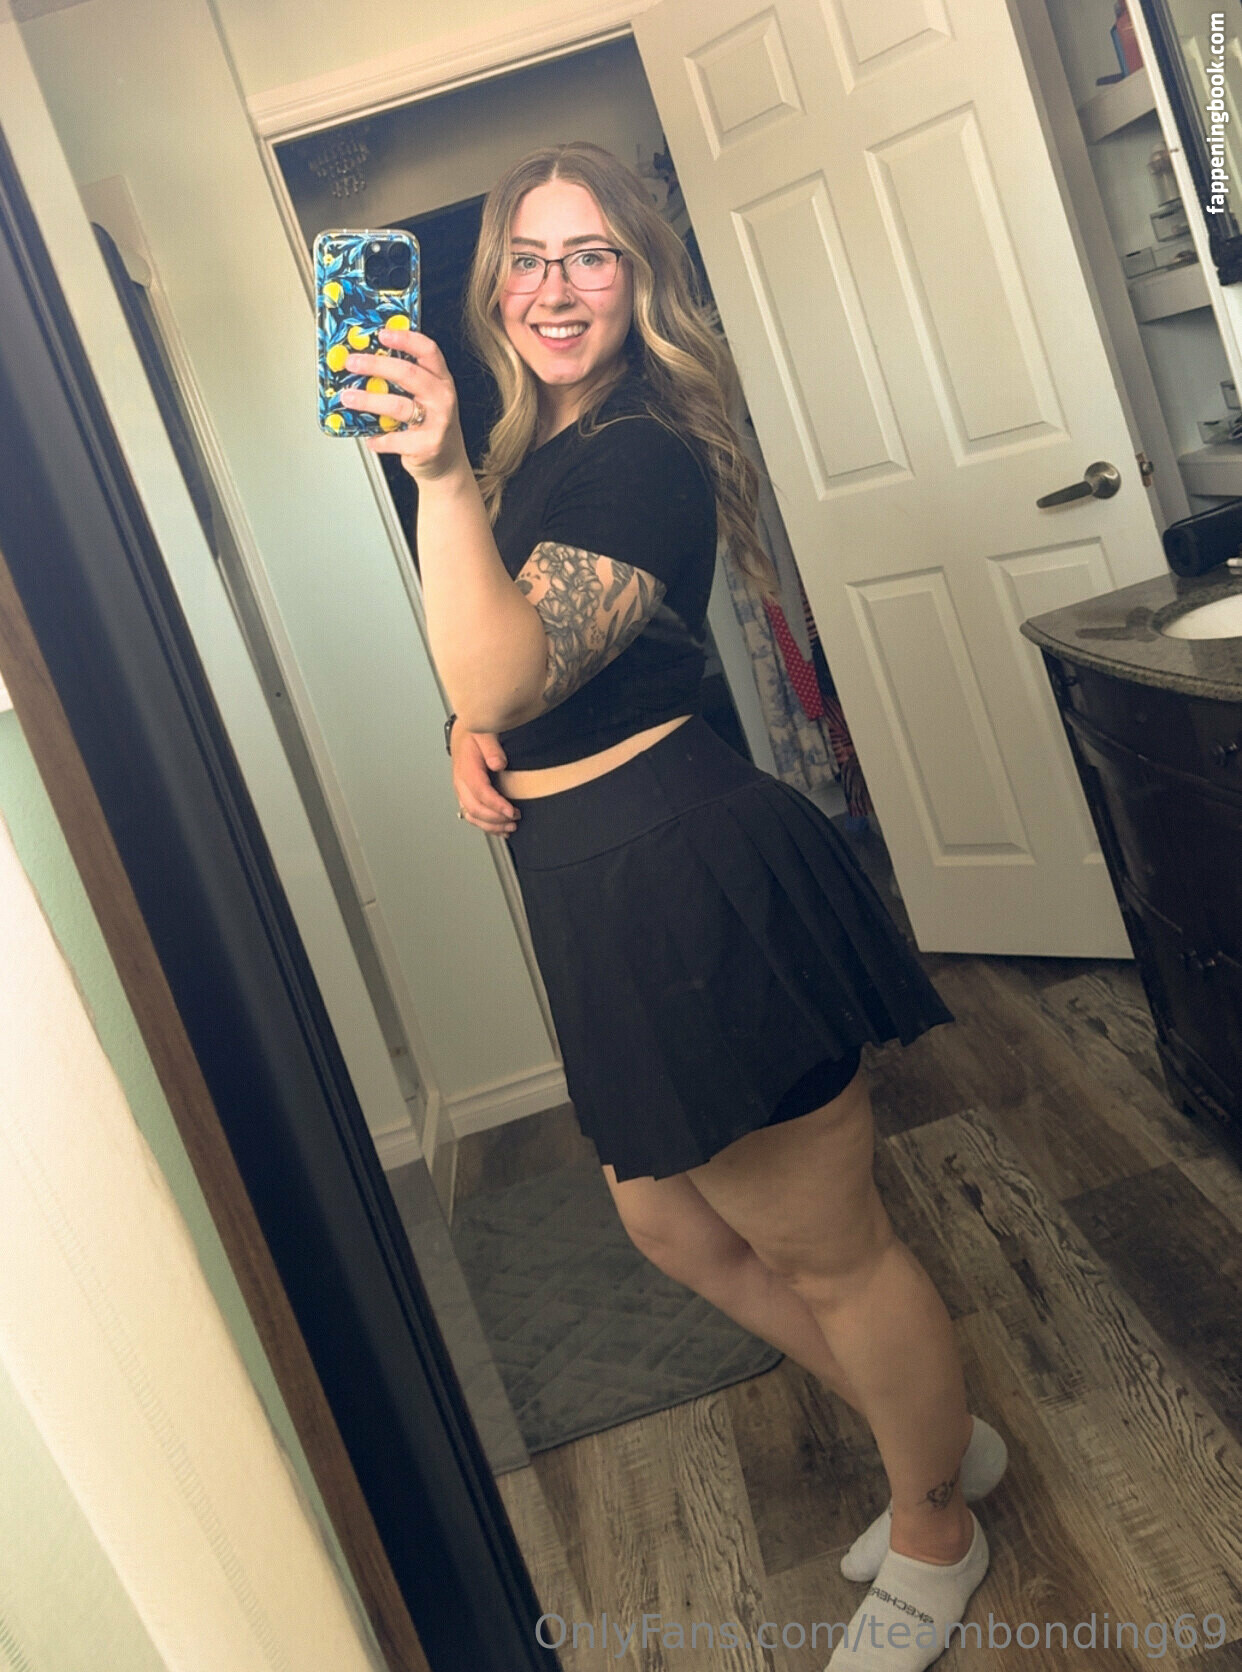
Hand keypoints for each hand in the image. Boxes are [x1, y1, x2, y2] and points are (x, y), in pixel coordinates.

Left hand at [341, 329, 468, 482]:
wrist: (447, 463)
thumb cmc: (431, 425)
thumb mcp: (427, 397)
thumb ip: (407, 380)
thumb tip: (366, 362)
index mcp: (442, 380)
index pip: (428, 351)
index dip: (405, 339)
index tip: (382, 334)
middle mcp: (442, 398)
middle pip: (408, 374)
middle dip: (376, 365)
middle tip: (352, 363)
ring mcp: (437, 423)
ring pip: (397, 406)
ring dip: (368, 400)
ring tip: (347, 397)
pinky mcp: (427, 446)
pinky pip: (394, 439)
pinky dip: (377, 438)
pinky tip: (369, 437)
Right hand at [452, 727, 519, 834]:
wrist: (463, 735)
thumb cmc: (474, 735)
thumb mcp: (484, 733)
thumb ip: (492, 748)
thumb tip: (498, 764)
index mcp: (466, 769)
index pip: (480, 791)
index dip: (496, 804)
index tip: (511, 811)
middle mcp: (461, 783)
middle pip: (475, 808)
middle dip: (496, 818)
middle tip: (515, 819)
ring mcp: (462, 791)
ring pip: (472, 816)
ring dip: (492, 826)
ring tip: (511, 827)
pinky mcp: (466, 796)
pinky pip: (472, 816)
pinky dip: (486, 826)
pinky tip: (501, 830)